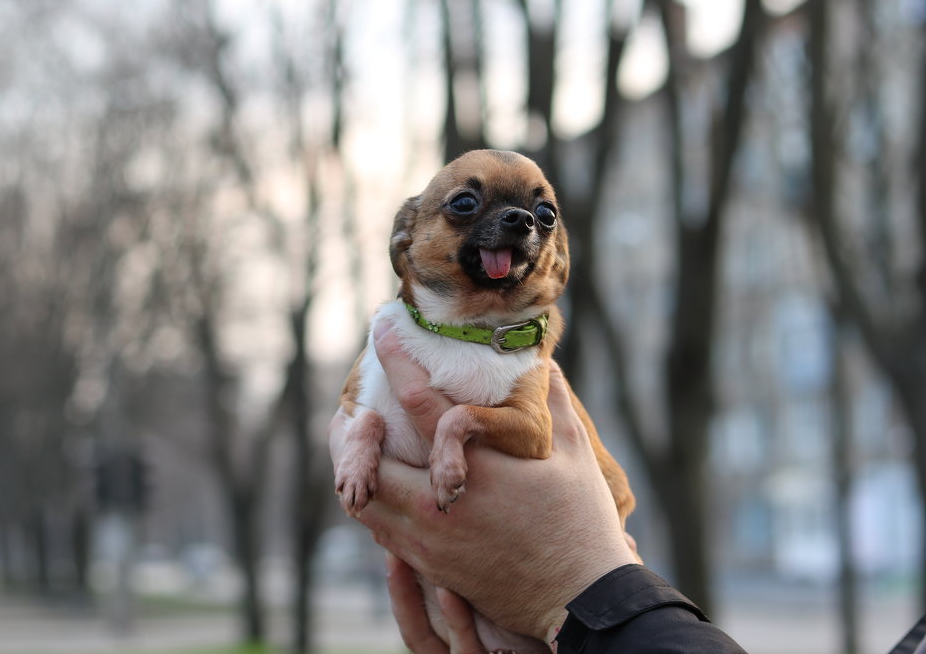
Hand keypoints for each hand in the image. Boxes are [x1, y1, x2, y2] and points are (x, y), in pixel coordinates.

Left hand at [328, 320, 635, 640]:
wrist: (578, 601)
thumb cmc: (581, 526)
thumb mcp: (574, 456)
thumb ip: (554, 403)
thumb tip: (543, 363)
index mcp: (477, 469)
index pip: (418, 404)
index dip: (395, 360)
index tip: (380, 330)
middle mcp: (440, 506)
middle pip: (367, 461)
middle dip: (351, 431)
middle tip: (351, 410)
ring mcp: (428, 541)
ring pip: (365, 502)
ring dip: (355, 469)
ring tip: (357, 447)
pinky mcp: (428, 567)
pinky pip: (379, 531)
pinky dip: (372, 503)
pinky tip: (383, 487)